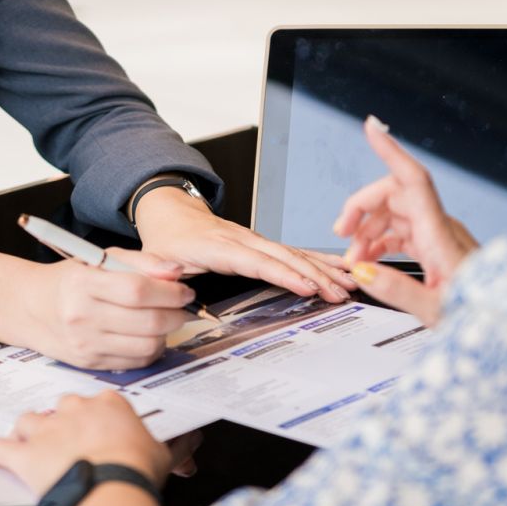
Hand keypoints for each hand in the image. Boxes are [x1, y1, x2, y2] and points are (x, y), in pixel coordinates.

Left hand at [0, 391, 171, 495]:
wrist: (111, 487)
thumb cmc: (136, 470)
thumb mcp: (164, 454)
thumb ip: (172, 446)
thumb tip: (190, 447)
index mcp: (109, 404)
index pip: (98, 400)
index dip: (94, 415)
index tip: (96, 423)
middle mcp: (75, 410)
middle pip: (61, 406)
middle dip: (60, 421)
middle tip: (66, 437)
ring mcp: (48, 430)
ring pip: (29, 421)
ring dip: (27, 431)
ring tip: (26, 438)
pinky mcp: (25, 454)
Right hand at [17, 251, 193, 370]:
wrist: (34, 307)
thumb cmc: (72, 279)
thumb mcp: (101, 258)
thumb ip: (142, 261)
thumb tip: (177, 271)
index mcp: (84, 283)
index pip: (138, 290)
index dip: (170, 292)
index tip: (185, 290)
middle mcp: (82, 316)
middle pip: (147, 321)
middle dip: (176, 314)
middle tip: (182, 306)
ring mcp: (85, 344)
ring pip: (146, 345)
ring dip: (167, 334)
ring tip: (166, 320)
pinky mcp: (89, 363)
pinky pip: (135, 362)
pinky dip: (151, 349)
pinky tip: (149, 335)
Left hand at [133, 186, 355, 302]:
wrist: (173, 213)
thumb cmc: (168, 239)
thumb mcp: (155, 255)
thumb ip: (160, 269)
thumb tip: (168, 278)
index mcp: (219, 247)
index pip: (257, 262)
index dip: (283, 274)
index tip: (307, 287)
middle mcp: (243, 240)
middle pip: (285, 257)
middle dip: (315, 274)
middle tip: (340, 292)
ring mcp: (256, 240)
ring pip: (295, 253)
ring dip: (324, 267)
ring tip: (351, 281)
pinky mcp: (263, 244)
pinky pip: (294, 252)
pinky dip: (319, 260)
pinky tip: (339, 268)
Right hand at [332, 117, 479, 325]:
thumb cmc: (482, 315)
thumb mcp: (435, 312)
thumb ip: (397, 291)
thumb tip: (363, 271)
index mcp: (440, 235)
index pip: (413, 179)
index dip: (391, 150)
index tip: (371, 128)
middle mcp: (442, 227)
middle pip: (396, 194)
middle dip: (363, 208)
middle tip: (341, 234)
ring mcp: (442, 235)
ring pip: (398, 213)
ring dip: (370, 229)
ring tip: (355, 258)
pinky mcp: (441, 246)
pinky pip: (406, 231)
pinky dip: (383, 240)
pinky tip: (372, 259)